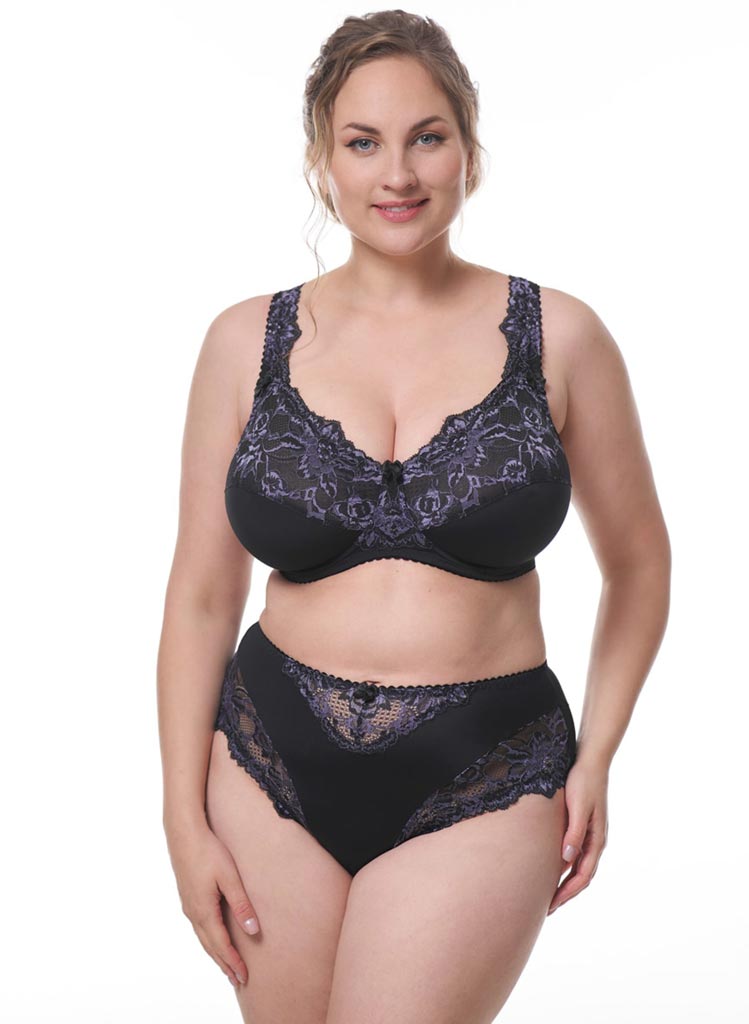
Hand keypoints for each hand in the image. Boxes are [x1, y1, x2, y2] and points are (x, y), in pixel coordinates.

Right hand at [164, 818, 260, 987]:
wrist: (184, 833)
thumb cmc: (209, 851)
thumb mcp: (230, 877)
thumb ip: (241, 905)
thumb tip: (252, 931)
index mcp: (204, 911)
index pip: (221, 945)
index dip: (233, 962)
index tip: (244, 978)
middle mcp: (194, 913)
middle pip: (211, 947)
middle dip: (225, 965)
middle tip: (238, 981)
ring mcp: (188, 906)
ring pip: (203, 938)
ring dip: (216, 954)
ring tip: (227, 967)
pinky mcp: (188, 897)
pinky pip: (199, 928)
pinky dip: (209, 941)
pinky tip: (213, 939)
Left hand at [547, 756, 608, 914]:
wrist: (591, 762)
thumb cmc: (583, 782)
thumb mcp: (577, 808)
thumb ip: (574, 834)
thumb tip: (567, 860)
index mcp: (596, 840)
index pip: (582, 876)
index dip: (566, 893)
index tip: (550, 907)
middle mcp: (596, 841)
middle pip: (582, 876)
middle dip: (565, 894)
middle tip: (546, 910)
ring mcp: (591, 835)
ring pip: (579, 867)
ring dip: (565, 882)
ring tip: (548, 894)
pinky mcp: (583, 826)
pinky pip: (575, 854)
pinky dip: (565, 866)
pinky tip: (551, 868)